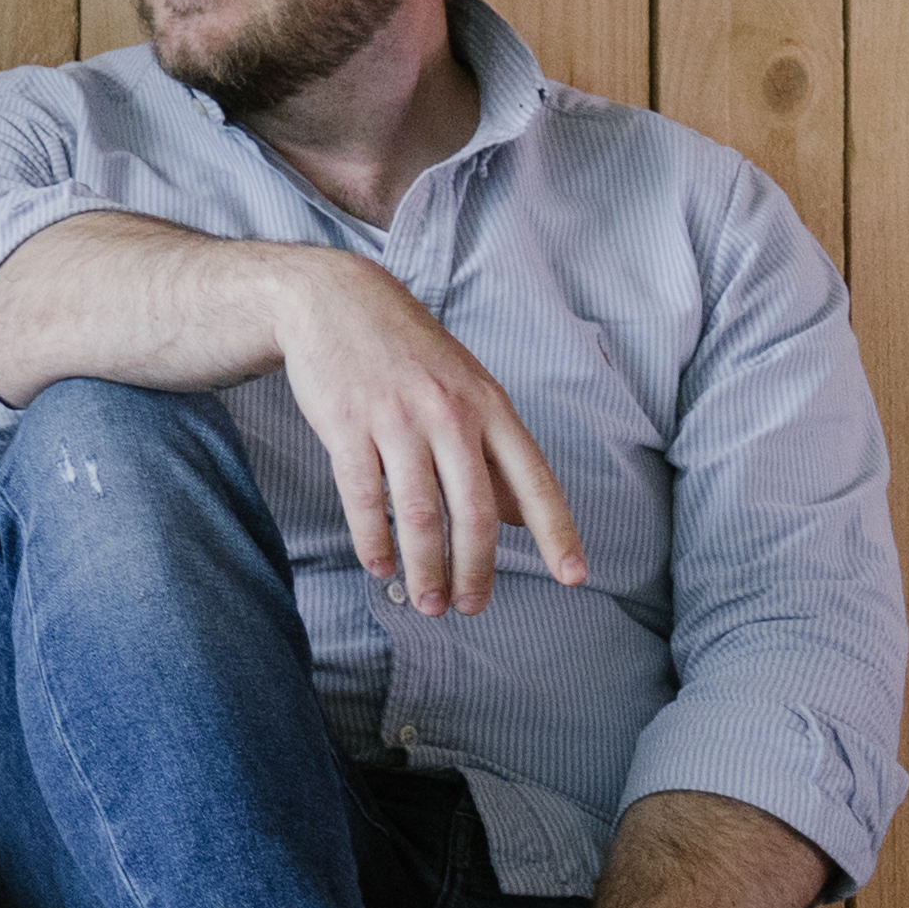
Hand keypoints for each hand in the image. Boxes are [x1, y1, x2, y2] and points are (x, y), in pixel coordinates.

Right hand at [260, 252, 587, 612]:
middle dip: (475, 570)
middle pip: (472, 511)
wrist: (334, 299)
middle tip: (471, 609)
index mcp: (489, 406)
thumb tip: (522, 520)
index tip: (574, 577)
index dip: (558, 532)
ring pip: (417, 513)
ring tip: (428, 602)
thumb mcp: (466, 390)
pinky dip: (372, 539)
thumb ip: (494, 455)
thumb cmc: (409, 351)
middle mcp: (449, 414)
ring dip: (424, 568)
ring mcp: (396, 419)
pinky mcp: (346, 424)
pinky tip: (378, 564)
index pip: (534, 480)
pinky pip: (362, 496)